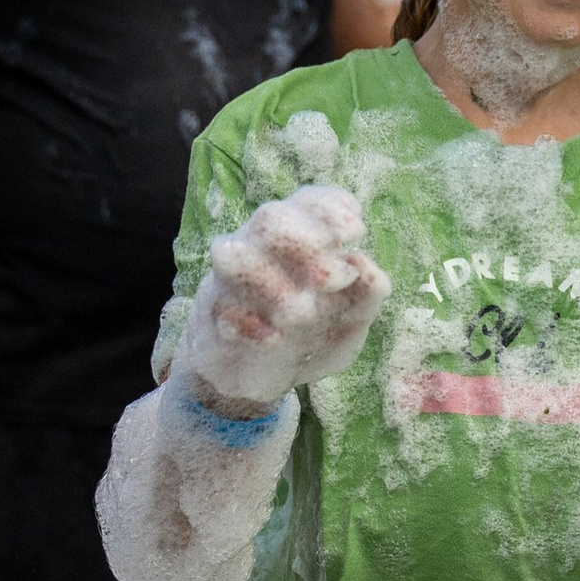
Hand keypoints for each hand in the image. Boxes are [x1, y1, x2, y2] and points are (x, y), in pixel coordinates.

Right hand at [177, 185, 390, 410]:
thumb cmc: (312, 336)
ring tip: (302, 313)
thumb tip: (363, 263)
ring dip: (273, 283)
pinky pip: (220, 307)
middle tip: (334, 278)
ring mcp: (231, 281)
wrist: (260, 378)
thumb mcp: (352, 319)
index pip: (307, 201)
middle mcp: (260, 249)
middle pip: (271, 218)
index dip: (330, 207)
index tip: (355, 232)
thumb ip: (367, 294)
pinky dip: (248, 323)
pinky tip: (273, 339)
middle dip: (306, 241)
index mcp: (298, 240)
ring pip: (234, 255)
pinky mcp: (212, 316)